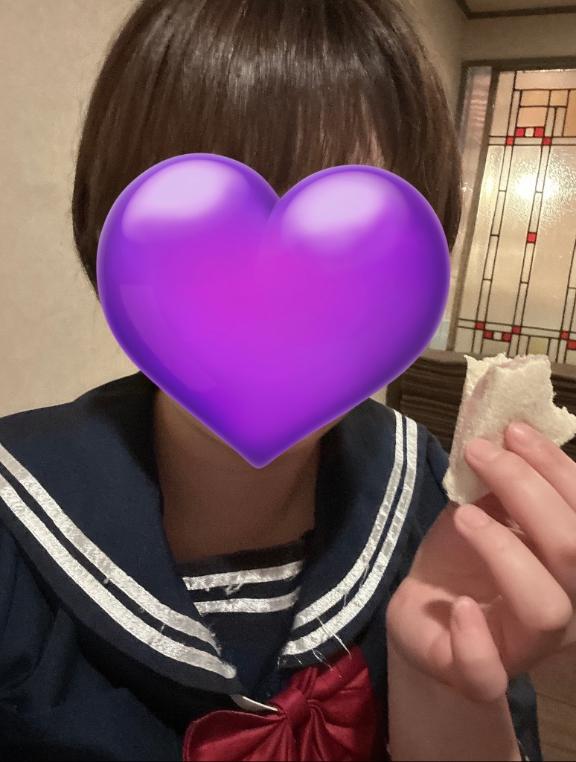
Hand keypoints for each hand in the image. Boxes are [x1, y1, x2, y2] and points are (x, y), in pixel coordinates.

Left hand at [385, 421, 575, 702]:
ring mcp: (523, 647)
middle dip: (529, 491)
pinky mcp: (476, 674)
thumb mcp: (483, 511)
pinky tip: (459, 606)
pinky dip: (475, 637)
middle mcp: (564, 609)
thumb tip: (510, 433)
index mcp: (569, 565)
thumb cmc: (463, 558)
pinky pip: (489, 672)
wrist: (423, 614)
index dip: (557, 468)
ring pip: (547, 608)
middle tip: (482, 454)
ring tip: (464, 515)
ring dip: (505, 548)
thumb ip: (502, 485)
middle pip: (575, 555)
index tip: (513, 430)